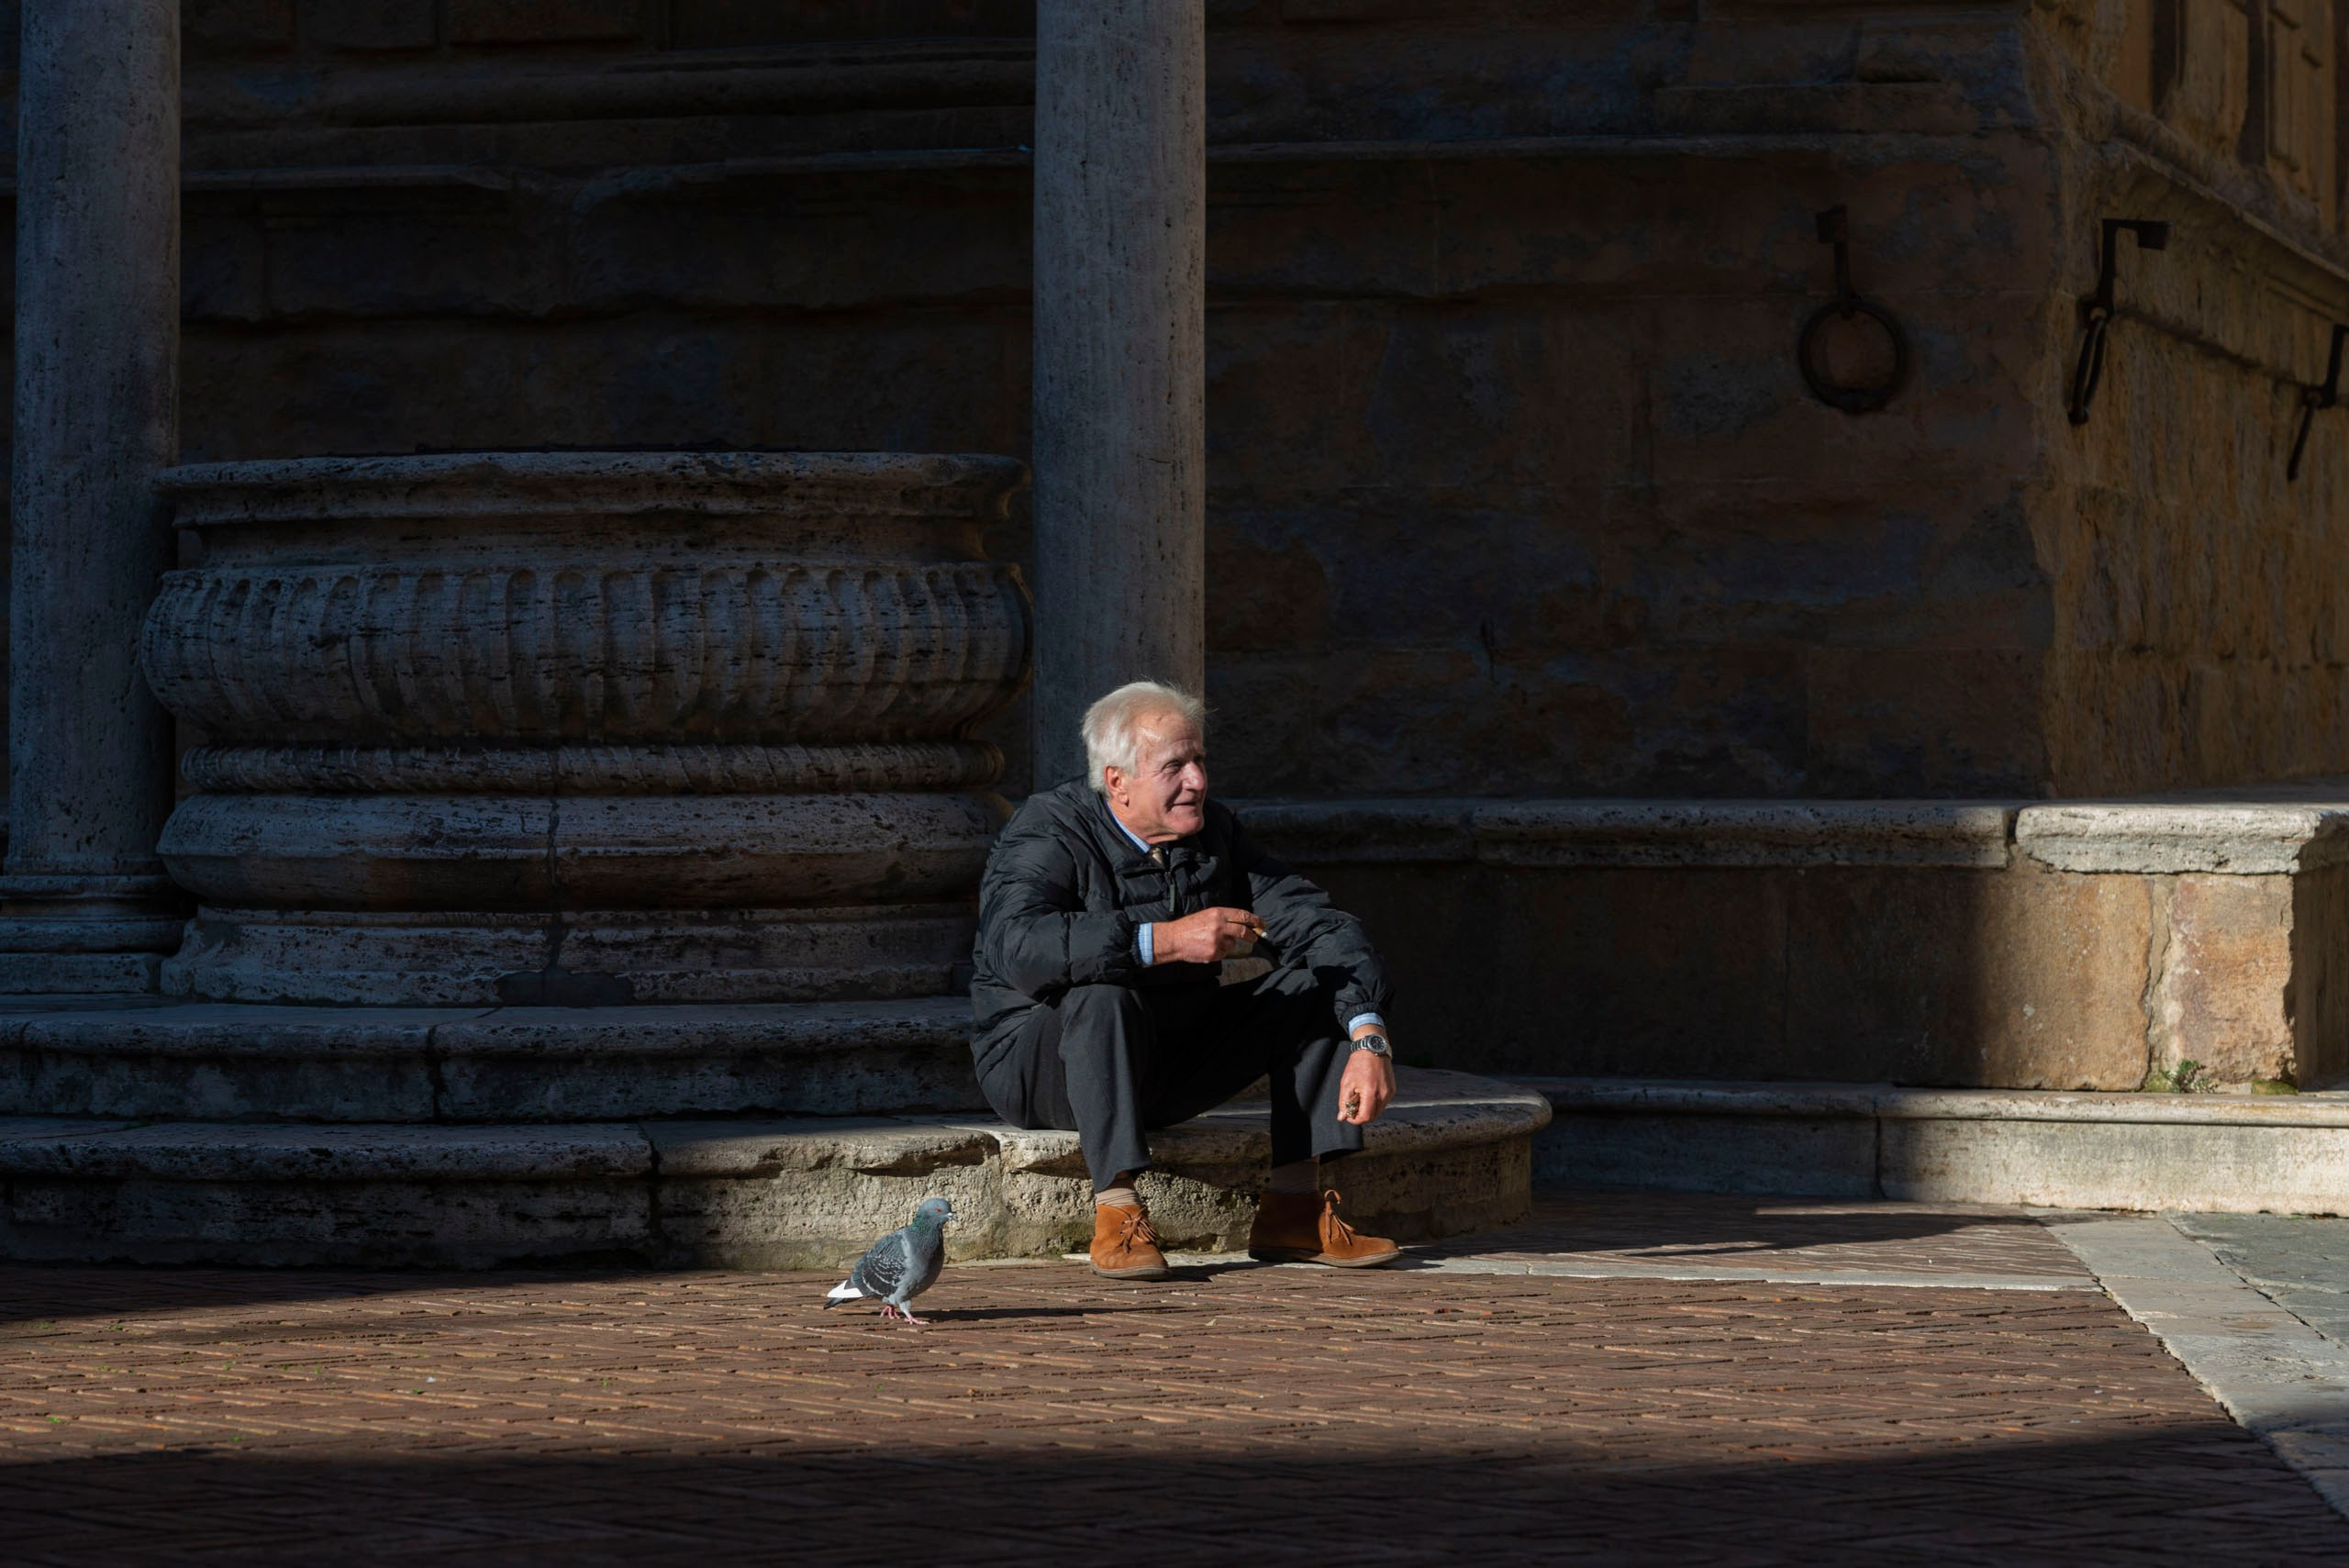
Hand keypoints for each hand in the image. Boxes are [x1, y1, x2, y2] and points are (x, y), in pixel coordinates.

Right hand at [1151, 906, 1266, 964]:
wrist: (1174, 939)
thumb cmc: (1189, 926)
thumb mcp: (1207, 915)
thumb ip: (1223, 919)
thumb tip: (1242, 924)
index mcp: (1217, 913)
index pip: (1242, 915)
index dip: (1254, 920)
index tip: (1261, 924)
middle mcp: (1219, 925)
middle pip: (1242, 931)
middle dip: (1251, 935)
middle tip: (1255, 938)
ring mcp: (1217, 940)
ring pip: (1232, 944)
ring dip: (1227, 944)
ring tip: (1211, 942)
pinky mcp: (1214, 953)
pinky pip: (1223, 954)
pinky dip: (1219, 952)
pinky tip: (1207, 948)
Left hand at [1337, 1048, 1394, 1125]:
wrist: (1373, 1049)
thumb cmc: (1358, 1064)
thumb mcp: (1346, 1082)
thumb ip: (1344, 1102)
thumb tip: (1342, 1117)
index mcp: (1371, 1093)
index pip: (1365, 1117)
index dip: (1355, 1119)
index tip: (1348, 1115)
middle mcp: (1383, 1095)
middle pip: (1373, 1117)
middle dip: (1361, 1115)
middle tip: (1352, 1107)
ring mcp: (1389, 1093)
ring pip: (1378, 1111)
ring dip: (1368, 1110)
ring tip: (1359, 1097)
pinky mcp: (1392, 1090)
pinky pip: (1383, 1103)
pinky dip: (1374, 1103)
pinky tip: (1367, 1093)